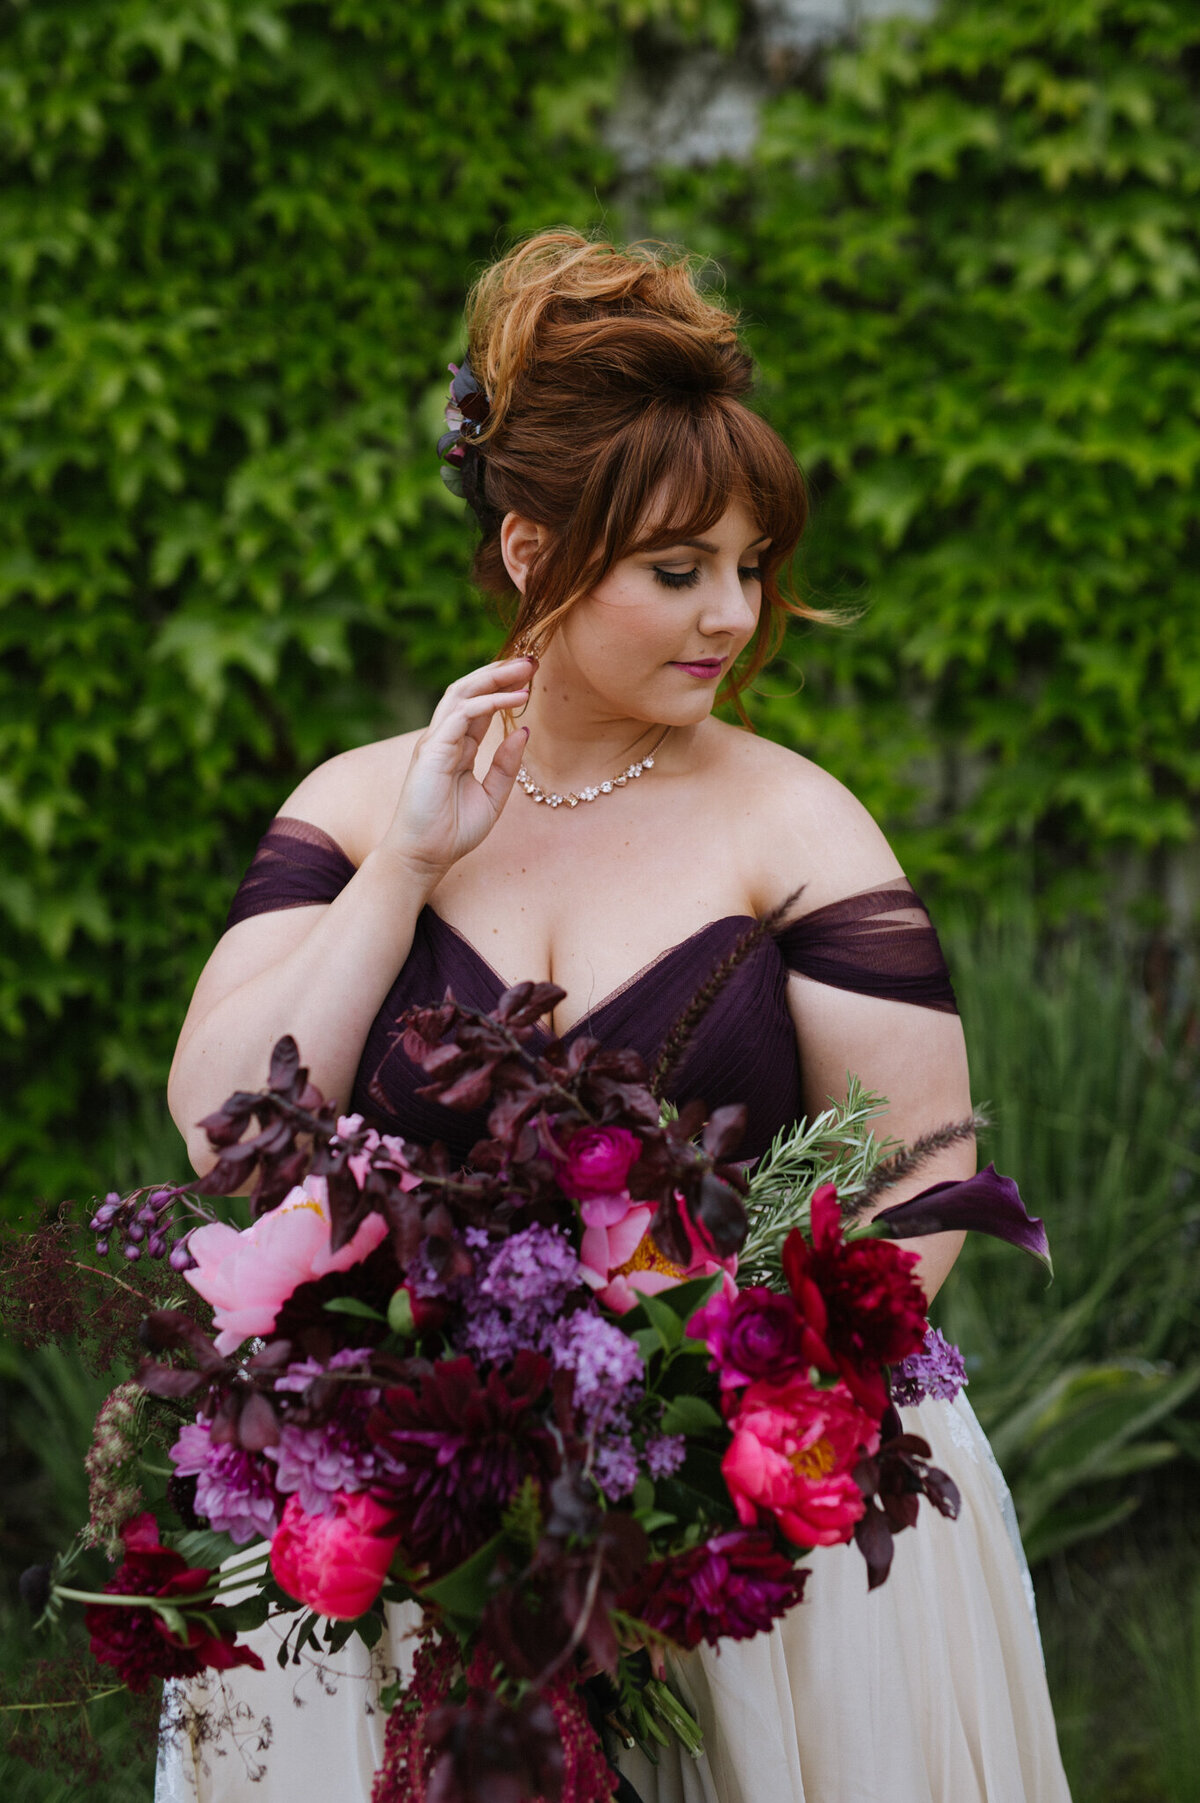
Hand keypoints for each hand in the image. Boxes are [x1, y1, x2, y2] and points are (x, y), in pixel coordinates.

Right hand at [379, 657, 533, 883]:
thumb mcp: (493, 796)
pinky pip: (461, 714)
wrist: (425, 857)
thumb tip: (524, 730)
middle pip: (469, 690)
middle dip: (500, 672)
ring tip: (526, 669)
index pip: (479, 705)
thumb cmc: (453, 832)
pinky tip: (516, 698)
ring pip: (462, 693)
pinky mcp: (432, 749)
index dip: (504, 687)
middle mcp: (444, 738)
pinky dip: (489, 702)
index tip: (532, 676)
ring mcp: (435, 741)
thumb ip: (507, 764)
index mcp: (457, 747)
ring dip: (495, 677)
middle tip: (531, 660)